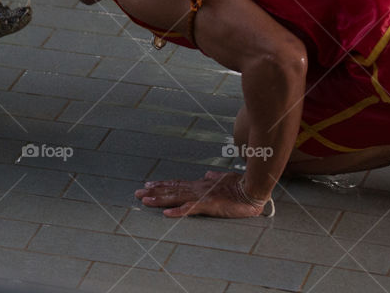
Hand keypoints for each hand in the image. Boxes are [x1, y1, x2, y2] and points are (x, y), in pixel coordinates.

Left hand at [134, 170, 266, 217]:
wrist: (253, 189)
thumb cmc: (240, 185)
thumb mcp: (224, 180)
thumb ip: (214, 178)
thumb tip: (207, 175)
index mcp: (200, 185)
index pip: (176, 184)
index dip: (161, 184)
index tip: (147, 185)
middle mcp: (197, 188)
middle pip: (171, 189)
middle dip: (153, 192)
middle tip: (136, 193)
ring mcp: (202, 196)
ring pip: (176, 197)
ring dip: (160, 199)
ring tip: (145, 201)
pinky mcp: (209, 205)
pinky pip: (190, 209)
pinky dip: (177, 211)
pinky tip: (166, 214)